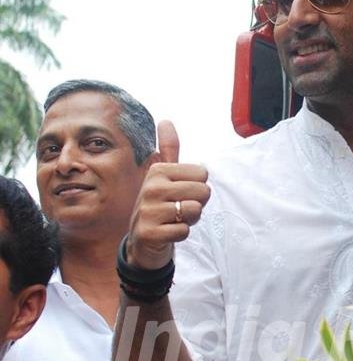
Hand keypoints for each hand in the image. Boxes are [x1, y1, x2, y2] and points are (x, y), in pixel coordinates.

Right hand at [125, 120, 210, 269]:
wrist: (143, 240)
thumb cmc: (161, 205)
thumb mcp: (163, 175)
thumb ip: (168, 149)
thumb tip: (166, 120)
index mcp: (158, 170)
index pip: (203, 174)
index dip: (197, 187)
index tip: (180, 193)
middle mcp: (151, 187)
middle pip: (203, 192)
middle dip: (196, 204)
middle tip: (178, 209)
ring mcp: (148, 210)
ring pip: (195, 211)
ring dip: (188, 220)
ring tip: (173, 219)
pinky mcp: (149, 232)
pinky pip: (184, 231)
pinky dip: (180, 234)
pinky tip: (167, 232)